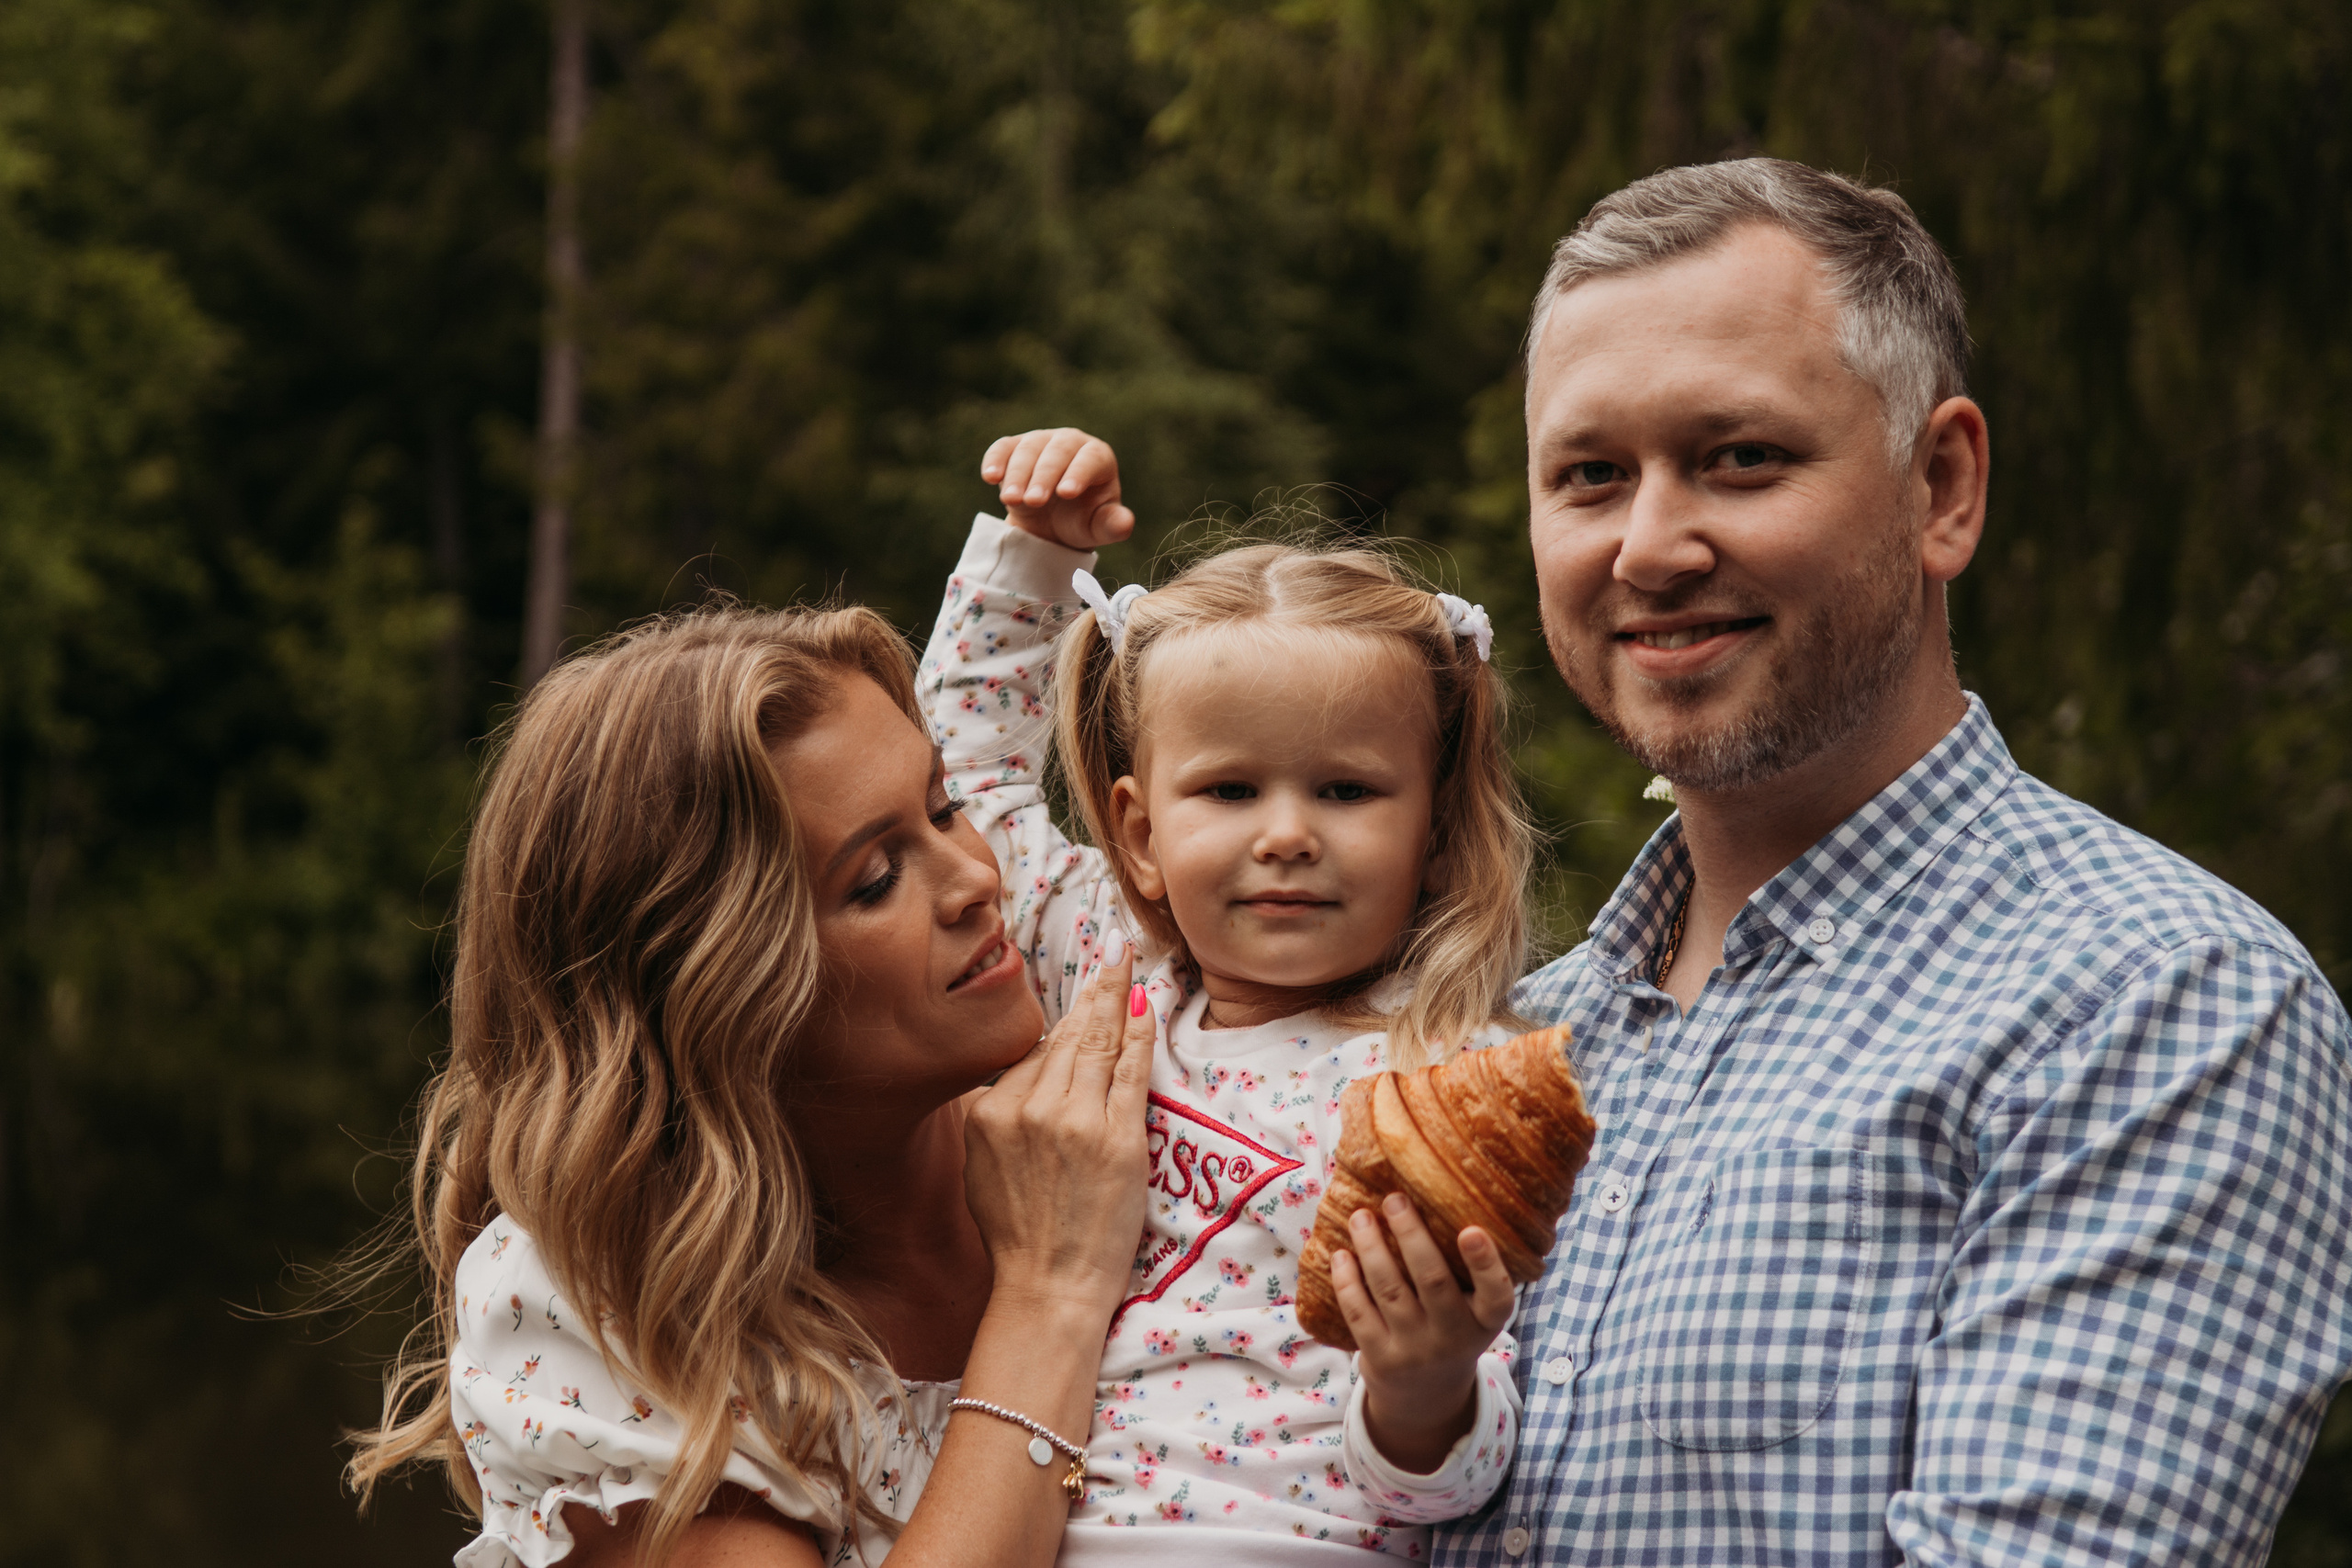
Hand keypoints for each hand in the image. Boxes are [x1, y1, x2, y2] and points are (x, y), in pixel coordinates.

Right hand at [963, 935, 1152, 1317]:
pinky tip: (1144, 1003)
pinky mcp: (1116, 1137)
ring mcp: (1073, 1121)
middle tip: (1110, 946)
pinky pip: (1129, 1071)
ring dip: (1114, 997)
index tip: (1080, 992)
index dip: (1062, 1022)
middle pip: (1066, 1037)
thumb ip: (999, 1119)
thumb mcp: (984, 1170)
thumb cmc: (1020, 1237)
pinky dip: (1138, 1033)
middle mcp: (1028, 1108)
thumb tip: (1022, 1080)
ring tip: (1125, 961)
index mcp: (990, 1113)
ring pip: (1096, 1045)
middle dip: (1092, 989)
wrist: (1048, 1289)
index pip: (1034, 1055)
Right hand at [981, 428, 1135, 548]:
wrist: (1050, 525)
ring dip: (1018, 474)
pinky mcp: (1013, 448)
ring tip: (1012, 501)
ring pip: (1028, 449)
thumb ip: (1112, 525)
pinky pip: (1003, 448)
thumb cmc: (1080, 522)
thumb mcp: (1098, 528)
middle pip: (1058, 451)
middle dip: (1044, 475)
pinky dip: (995, 460)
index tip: (1066, 493)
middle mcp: (1070, 442)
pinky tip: (990, 478)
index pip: (1090, 458)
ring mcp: (1040, 442)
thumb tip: (1125, 523)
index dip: (1078, 473)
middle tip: (1035, 501)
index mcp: (1098, 457)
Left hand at [1331, 1193, 1515, 1474]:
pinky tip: (1341, 1254)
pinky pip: (1359, 1312)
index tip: (1471, 1229)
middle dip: (1410, 1235)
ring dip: (1371, 1247)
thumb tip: (1441, 1199)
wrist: (1425, 1401)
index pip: (1497, 1296)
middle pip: (1432, 1281)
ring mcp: (1415, 1351)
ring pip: (1389, 1290)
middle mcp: (1453, 1338)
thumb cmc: (1450, 1332)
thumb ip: (1467, 1274)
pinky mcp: (1380, 1359)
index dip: (1485, 1263)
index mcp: (1485, 1323)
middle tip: (1394, 1199)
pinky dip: (1347, 1280)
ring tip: (1361, 1216)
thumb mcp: (1472, 1313)